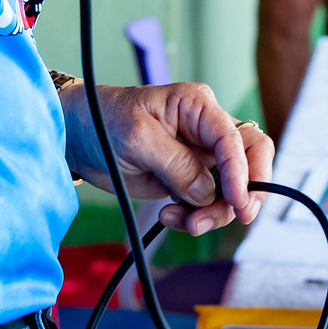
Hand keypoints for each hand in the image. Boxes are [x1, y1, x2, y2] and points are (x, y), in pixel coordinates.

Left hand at [64, 82, 273, 234]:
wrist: (79, 138)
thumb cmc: (105, 121)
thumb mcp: (138, 138)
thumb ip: (177, 164)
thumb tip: (208, 192)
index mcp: (199, 106)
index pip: (237, 139)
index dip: (243, 172)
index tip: (238, 204)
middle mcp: (207, 130)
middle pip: (249, 161)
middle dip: (243, 193)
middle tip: (232, 218)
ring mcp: (199, 156)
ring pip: (230, 189)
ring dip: (213, 213)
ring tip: (181, 222)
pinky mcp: (188, 179)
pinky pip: (208, 203)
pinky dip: (195, 217)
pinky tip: (169, 216)